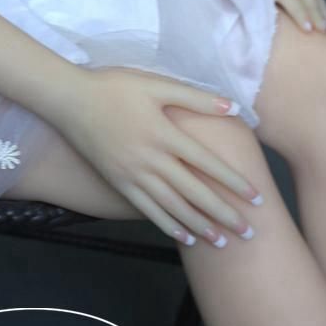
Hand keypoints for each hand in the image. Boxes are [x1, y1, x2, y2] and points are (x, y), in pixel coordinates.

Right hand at [56, 67, 260, 247]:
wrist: (69, 100)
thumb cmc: (113, 86)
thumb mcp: (154, 83)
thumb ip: (193, 96)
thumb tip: (232, 105)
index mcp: (164, 133)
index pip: (206, 163)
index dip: (233, 181)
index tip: (256, 197)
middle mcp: (151, 159)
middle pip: (194, 193)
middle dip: (224, 214)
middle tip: (250, 233)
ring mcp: (133, 175)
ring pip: (173, 207)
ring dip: (200, 226)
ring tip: (223, 242)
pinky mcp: (118, 183)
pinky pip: (147, 210)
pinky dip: (168, 226)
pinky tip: (185, 237)